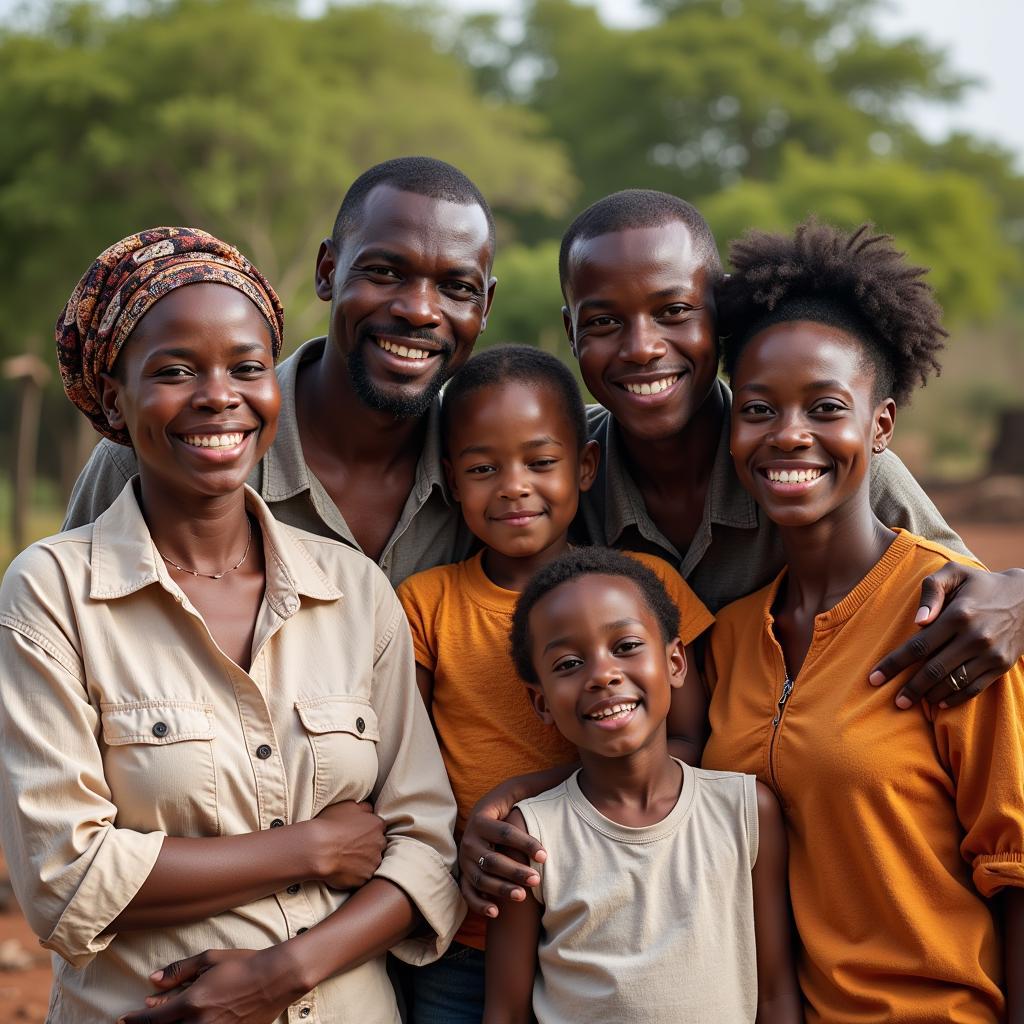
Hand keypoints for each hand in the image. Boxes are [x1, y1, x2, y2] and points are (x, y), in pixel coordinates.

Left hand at [118, 948, 302, 1023]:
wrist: (277, 979)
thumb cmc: (244, 965)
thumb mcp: (210, 959)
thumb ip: (180, 970)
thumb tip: (153, 980)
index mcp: (193, 1002)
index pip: (153, 1019)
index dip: (134, 1021)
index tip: (124, 1019)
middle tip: (142, 1022)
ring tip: (167, 1020)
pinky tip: (188, 1022)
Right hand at [309, 800, 384, 889]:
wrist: (317, 849)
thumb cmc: (330, 825)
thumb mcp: (348, 806)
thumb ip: (365, 808)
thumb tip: (370, 810)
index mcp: (377, 824)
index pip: (378, 828)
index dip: (367, 831)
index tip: (357, 835)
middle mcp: (380, 843)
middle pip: (378, 845)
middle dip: (368, 846)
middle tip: (351, 847)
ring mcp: (373, 862)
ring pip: (372, 861)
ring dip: (363, 861)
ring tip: (346, 860)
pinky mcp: (365, 878)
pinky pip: (363, 876)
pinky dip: (356, 874)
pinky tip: (344, 870)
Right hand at [459, 788, 544, 918]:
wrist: (484, 817)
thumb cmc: (511, 804)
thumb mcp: (521, 790)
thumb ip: (543, 783)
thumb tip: (574, 769)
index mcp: (483, 817)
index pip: (504, 832)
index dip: (525, 843)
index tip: (546, 855)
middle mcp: (470, 840)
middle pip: (492, 858)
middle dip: (514, 870)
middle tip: (538, 878)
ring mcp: (466, 860)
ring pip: (481, 878)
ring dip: (500, 889)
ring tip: (524, 896)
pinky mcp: (464, 875)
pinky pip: (468, 893)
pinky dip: (479, 904)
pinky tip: (497, 912)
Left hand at [869, 564, 1023, 707]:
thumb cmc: (981, 584)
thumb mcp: (955, 573)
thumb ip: (932, 591)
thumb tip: (918, 621)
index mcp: (959, 615)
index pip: (918, 646)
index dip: (894, 664)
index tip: (874, 678)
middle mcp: (975, 637)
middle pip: (933, 670)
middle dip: (910, 688)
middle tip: (894, 702)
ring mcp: (990, 654)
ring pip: (953, 683)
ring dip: (929, 695)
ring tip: (911, 702)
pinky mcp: (1002, 665)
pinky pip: (974, 688)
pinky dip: (955, 698)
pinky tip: (938, 701)